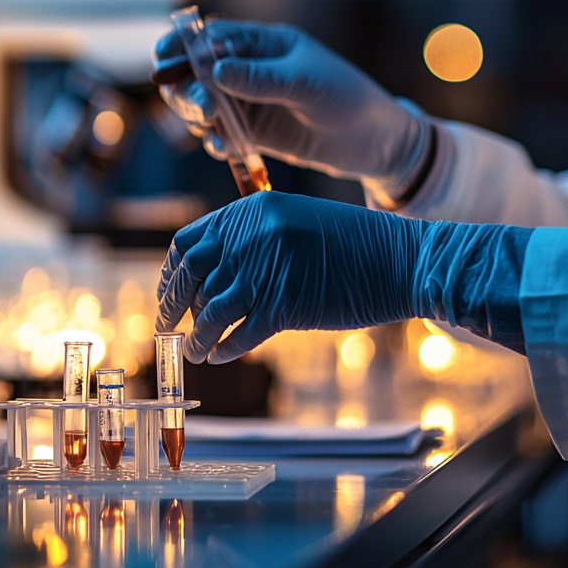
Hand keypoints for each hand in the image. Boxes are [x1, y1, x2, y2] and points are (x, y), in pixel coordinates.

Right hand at [152, 19, 430, 203]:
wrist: (374, 142)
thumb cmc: (348, 99)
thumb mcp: (306, 84)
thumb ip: (260, 78)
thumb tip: (214, 70)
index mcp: (264, 44)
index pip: (213, 37)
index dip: (184, 45)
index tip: (164, 56)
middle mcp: (250, 70)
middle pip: (197, 74)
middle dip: (188, 88)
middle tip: (202, 109)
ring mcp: (250, 103)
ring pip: (204, 106)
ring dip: (198, 116)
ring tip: (213, 127)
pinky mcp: (255, 134)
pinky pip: (222, 134)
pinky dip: (216, 141)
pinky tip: (226, 147)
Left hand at [156, 192, 427, 362]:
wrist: (402, 259)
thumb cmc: (354, 245)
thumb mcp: (294, 223)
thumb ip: (253, 240)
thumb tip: (214, 277)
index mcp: (250, 212)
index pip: (188, 243)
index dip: (171, 273)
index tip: (169, 293)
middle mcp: (250, 238)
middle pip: (190, 277)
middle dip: (171, 306)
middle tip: (165, 327)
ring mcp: (265, 272)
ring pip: (210, 311)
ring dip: (196, 336)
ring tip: (194, 351)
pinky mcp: (283, 307)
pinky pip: (238, 335)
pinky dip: (224, 349)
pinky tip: (221, 355)